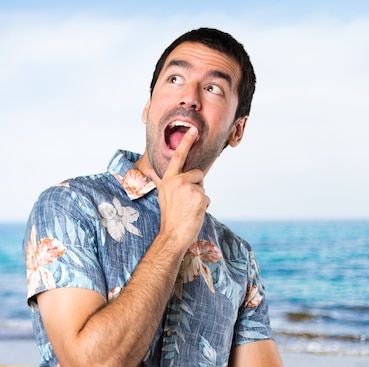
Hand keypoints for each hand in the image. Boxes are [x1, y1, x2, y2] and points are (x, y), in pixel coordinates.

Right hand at [156, 127, 208, 248]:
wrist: (173, 235)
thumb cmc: (170, 216)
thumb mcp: (164, 195)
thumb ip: (169, 182)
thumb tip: (161, 173)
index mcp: (168, 179)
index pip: (178, 157)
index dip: (186, 142)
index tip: (193, 129)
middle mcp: (177, 181)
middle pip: (197, 174)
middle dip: (196, 186)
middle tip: (185, 202)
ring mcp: (189, 188)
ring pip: (202, 186)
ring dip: (199, 197)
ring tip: (188, 209)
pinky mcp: (200, 196)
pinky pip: (207, 198)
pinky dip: (203, 206)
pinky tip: (194, 213)